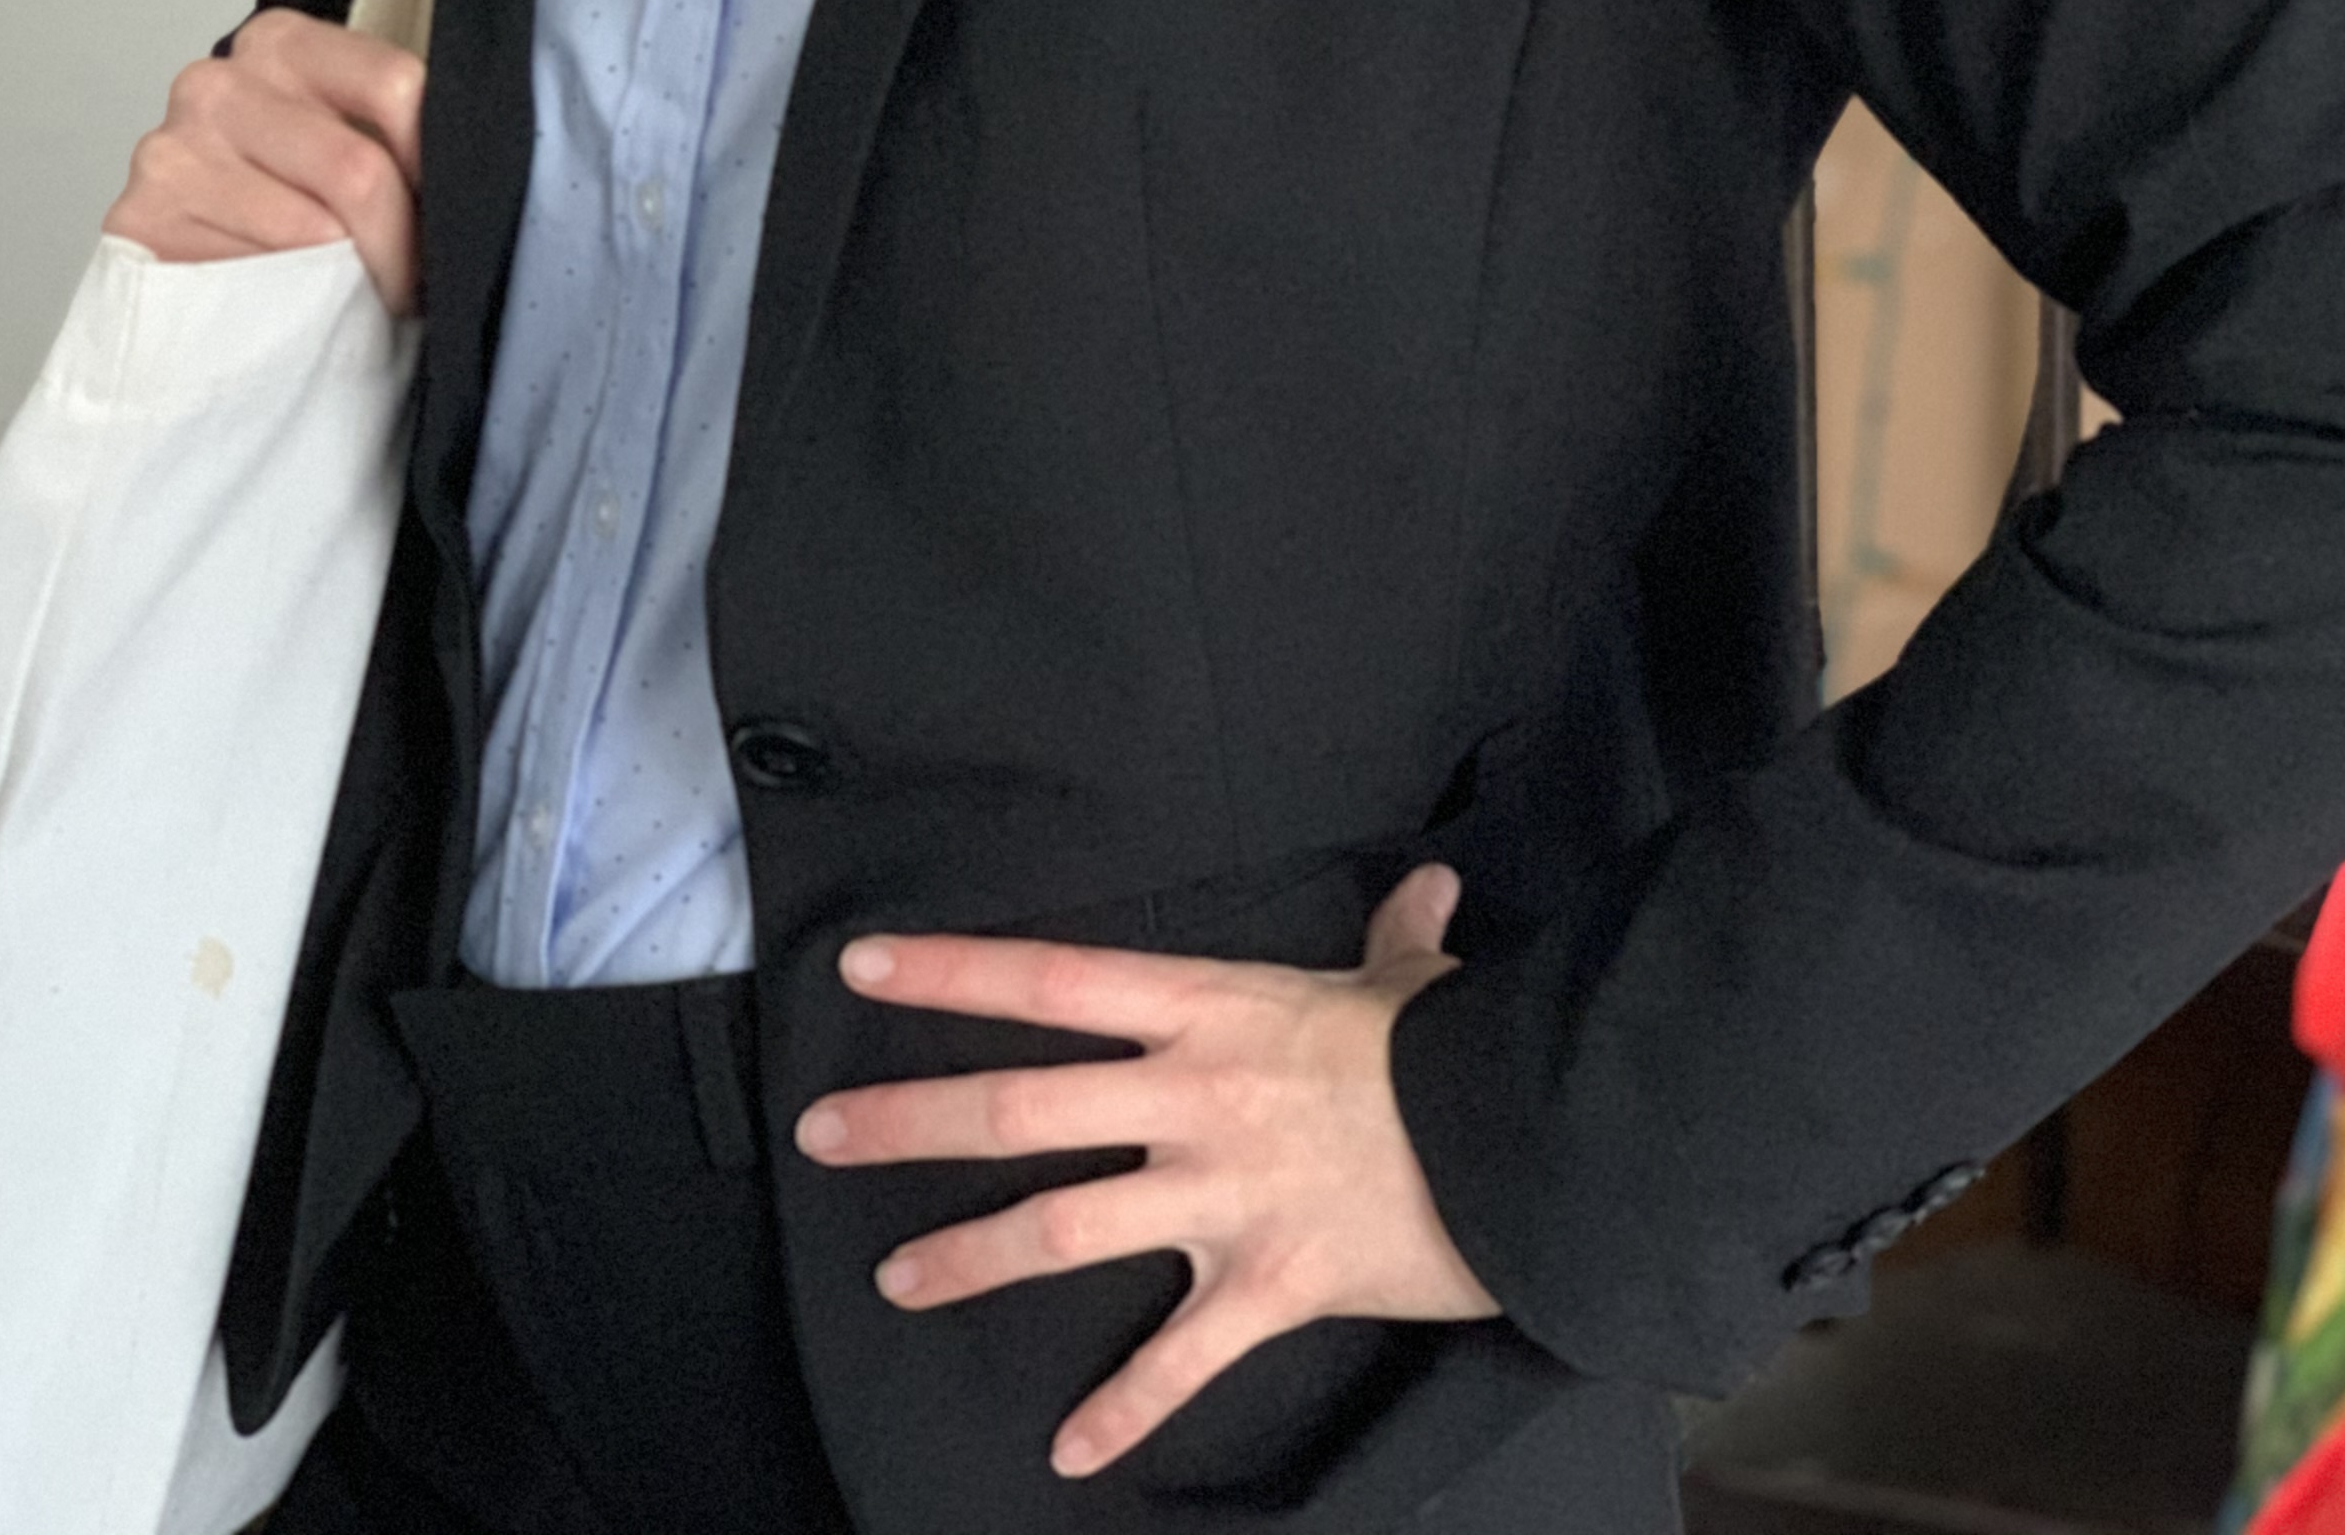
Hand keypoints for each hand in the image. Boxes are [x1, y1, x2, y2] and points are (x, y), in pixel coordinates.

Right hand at [104, 7, 423, 315]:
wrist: (176, 243)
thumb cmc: (274, 188)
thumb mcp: (336, 131)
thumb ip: (390, 134)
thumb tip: (465, 180)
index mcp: (280, 43)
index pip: (395, 88)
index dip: (435, 165)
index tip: (443, 212)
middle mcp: (218, 85)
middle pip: (357, 169)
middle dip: (397, 243)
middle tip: (406, 281)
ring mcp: (172, 151)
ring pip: (311, 234)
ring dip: (349, 281)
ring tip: (351, 295)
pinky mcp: (142, 222)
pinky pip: (255, 279)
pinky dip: (290, 306)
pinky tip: (290, 304)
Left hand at [795, 863, 1497, 1480]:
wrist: (1522, 1141)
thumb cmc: (1450, 1052)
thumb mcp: (1406, 985)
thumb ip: (1397, 940)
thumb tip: (1430, 890)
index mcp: (1208, 1011)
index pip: (1052, 983)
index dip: (955, 973)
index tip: (868, 969)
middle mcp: (1191, 1099)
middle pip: (1020, 1107)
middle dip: (912, 1121)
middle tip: (822, 1132)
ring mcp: (1219, 1196)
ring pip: (1064, 1230)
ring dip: (971, 1257)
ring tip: (894, 1279)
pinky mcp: (1265, 1287)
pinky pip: (1180, 1360)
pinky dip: (1124, 1410)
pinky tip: (1067, 1453)